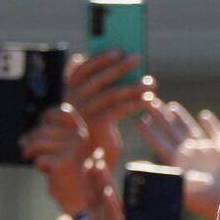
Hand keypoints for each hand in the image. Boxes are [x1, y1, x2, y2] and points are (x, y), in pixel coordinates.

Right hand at [21, 52, 155, 213]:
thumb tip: (107, 69)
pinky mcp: (97, 125)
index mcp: (68, 97)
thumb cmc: (91, 142)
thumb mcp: (92, 115)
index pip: (79, 71)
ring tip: (151, 82)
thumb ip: (96, 93)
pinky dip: (136, 103)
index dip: (97, 59)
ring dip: (134, 85)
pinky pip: (120, 108)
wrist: (85, 170)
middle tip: (136, 57)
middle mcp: (73, 103)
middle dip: (118, 66)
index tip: (115, 49)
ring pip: (112, 93)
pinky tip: (150, 101)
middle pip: (98, 78)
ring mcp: (84, 114)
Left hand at [21, 104, 90, 213]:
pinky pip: (39, 159)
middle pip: (42, 129)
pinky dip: (40, 165)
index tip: (45, 132)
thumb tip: (22, 140)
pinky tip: (51, 171)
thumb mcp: (58, 148)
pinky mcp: (63, 161)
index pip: (53, 113)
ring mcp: (72, 147)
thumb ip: (45, 137)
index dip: (44, 121)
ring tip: (41, 162)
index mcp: (81, 128)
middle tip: (33, 152)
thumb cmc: (69, 172)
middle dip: (32, 140)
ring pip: (37, 143)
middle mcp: (80, 135)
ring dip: (33, 153)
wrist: (80, 196)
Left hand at [61, 165, 179, 219]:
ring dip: (103, 186)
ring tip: (98, 165)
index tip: (89, 163)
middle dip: (97, 177)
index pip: (94, 205)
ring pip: (108, 207)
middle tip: (95, 153)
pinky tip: (107, 194)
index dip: (90, 185)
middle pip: (101, 200)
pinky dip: (111, 209)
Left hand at [136, 101, 219, 219]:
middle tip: (149, 102)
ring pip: (191, 130)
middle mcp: (191, 157)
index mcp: (179, 165)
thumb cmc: (206, 197)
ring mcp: (207, 152)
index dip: (151, 133)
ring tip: (172, 106)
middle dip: (162, 118)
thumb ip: (162, 174)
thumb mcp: (180, 186)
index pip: (160, 144)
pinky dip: (211, 124)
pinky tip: (204, 116)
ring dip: (181, 118)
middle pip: (173, 133)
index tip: (139, 121)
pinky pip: (216, 133)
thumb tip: (138, 167)